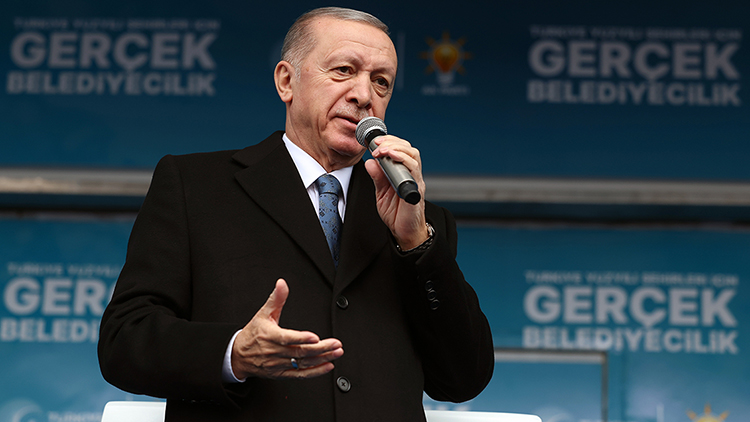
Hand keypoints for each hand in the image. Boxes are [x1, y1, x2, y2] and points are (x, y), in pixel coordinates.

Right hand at [231, 279, 343, 378]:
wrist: (238, 356)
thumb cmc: (253, 334)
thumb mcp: (263, 313)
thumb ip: (276, 298)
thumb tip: (282, 284)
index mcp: (269, 336)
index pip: (286, 338)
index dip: (301, 339)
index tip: (315, 337)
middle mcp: (274, 352)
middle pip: (300, 352)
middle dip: (320, 349)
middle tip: (336, 344)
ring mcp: (278, 364)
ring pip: (303, 363)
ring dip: (322, 359)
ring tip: (336, 353)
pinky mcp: (281, 374)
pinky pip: (300, 375)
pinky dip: (314, 372)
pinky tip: (327, 366)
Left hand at [365, 135, 429, 249]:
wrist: (404, 232)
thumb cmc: (396, 213)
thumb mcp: (381, 193)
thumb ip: (377, 177)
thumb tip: (370, 162)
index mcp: (403, 173)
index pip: (401, 150)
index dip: (389, 142)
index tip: (374, 142)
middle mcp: (411, 174)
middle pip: (409, 148)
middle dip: (392, 142)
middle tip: (377, 144)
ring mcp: (415, 181)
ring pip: (413, 155)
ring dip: (396, 148)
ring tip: (382, 149)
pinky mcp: (416, 189)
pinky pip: (413, 170)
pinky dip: (403, 160)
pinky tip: (392, 157)